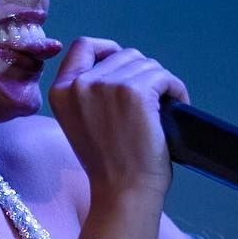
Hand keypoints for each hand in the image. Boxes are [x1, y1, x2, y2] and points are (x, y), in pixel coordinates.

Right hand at [48, 36, 188, 200]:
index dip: (108, 50)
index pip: (83, 45)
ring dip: (160, 83)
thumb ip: (88, 94)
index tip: (124, 69)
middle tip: (150, 103)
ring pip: (146, 64)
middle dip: (140, 74)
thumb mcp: (81, 123)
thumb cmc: (108, 166)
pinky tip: (176, 106)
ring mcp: (108, 84)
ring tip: (162, 109)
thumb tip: (119, 66)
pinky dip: (175, 89)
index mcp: (61, 91)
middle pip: (122, 54)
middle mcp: (80, 83)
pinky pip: (164, 76)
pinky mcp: (136, 91)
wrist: (123, 193)